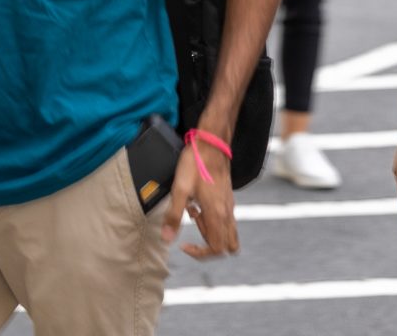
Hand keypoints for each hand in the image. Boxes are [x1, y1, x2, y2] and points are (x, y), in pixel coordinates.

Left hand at [161, 144, 238, 258]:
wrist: (212, 143)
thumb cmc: (196, 163)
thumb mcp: (180, 189)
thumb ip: (173, 216)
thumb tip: (167, 239)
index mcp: (217, 213)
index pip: (217, 249)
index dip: (200, 253)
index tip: (184, 244)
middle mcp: (227, 212)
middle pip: (227, 246)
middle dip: (208, 246)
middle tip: (192, 232)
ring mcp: (229, 204)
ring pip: (229, 233)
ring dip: (211, 232)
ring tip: (194, 215)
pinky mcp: (228, 197)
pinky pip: (226, 219)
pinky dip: (213, 220)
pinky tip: (198, 204)